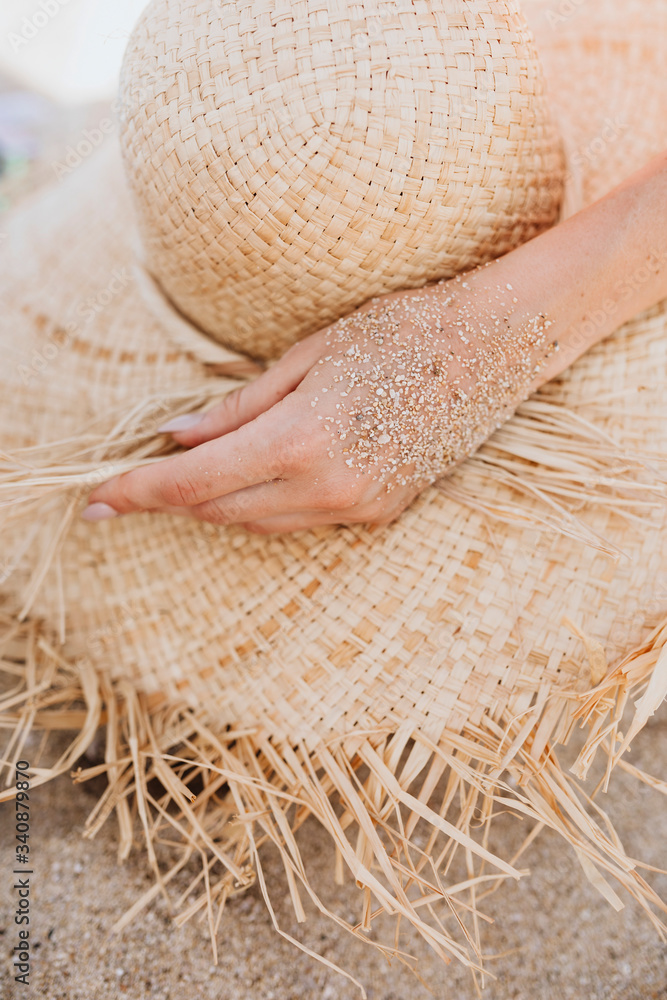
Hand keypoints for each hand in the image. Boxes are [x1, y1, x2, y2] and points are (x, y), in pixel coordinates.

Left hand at [82, 275, 556, 533]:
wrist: (491, 350)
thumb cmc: (399, 333)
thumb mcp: (307, 356)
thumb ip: (239, 407)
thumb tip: (180, 438)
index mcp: (303, 440)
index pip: (195, 482)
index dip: (139, 493)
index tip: (96, 501)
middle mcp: (328, 488)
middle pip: (221, 510)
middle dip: (172, 498)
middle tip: (135, 478)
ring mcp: (357, 508)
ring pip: (258, 522)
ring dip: (216, 503)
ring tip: (190, 474)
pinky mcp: (379, 514)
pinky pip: (298, 521)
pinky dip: (262, 504)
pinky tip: (252, 476)